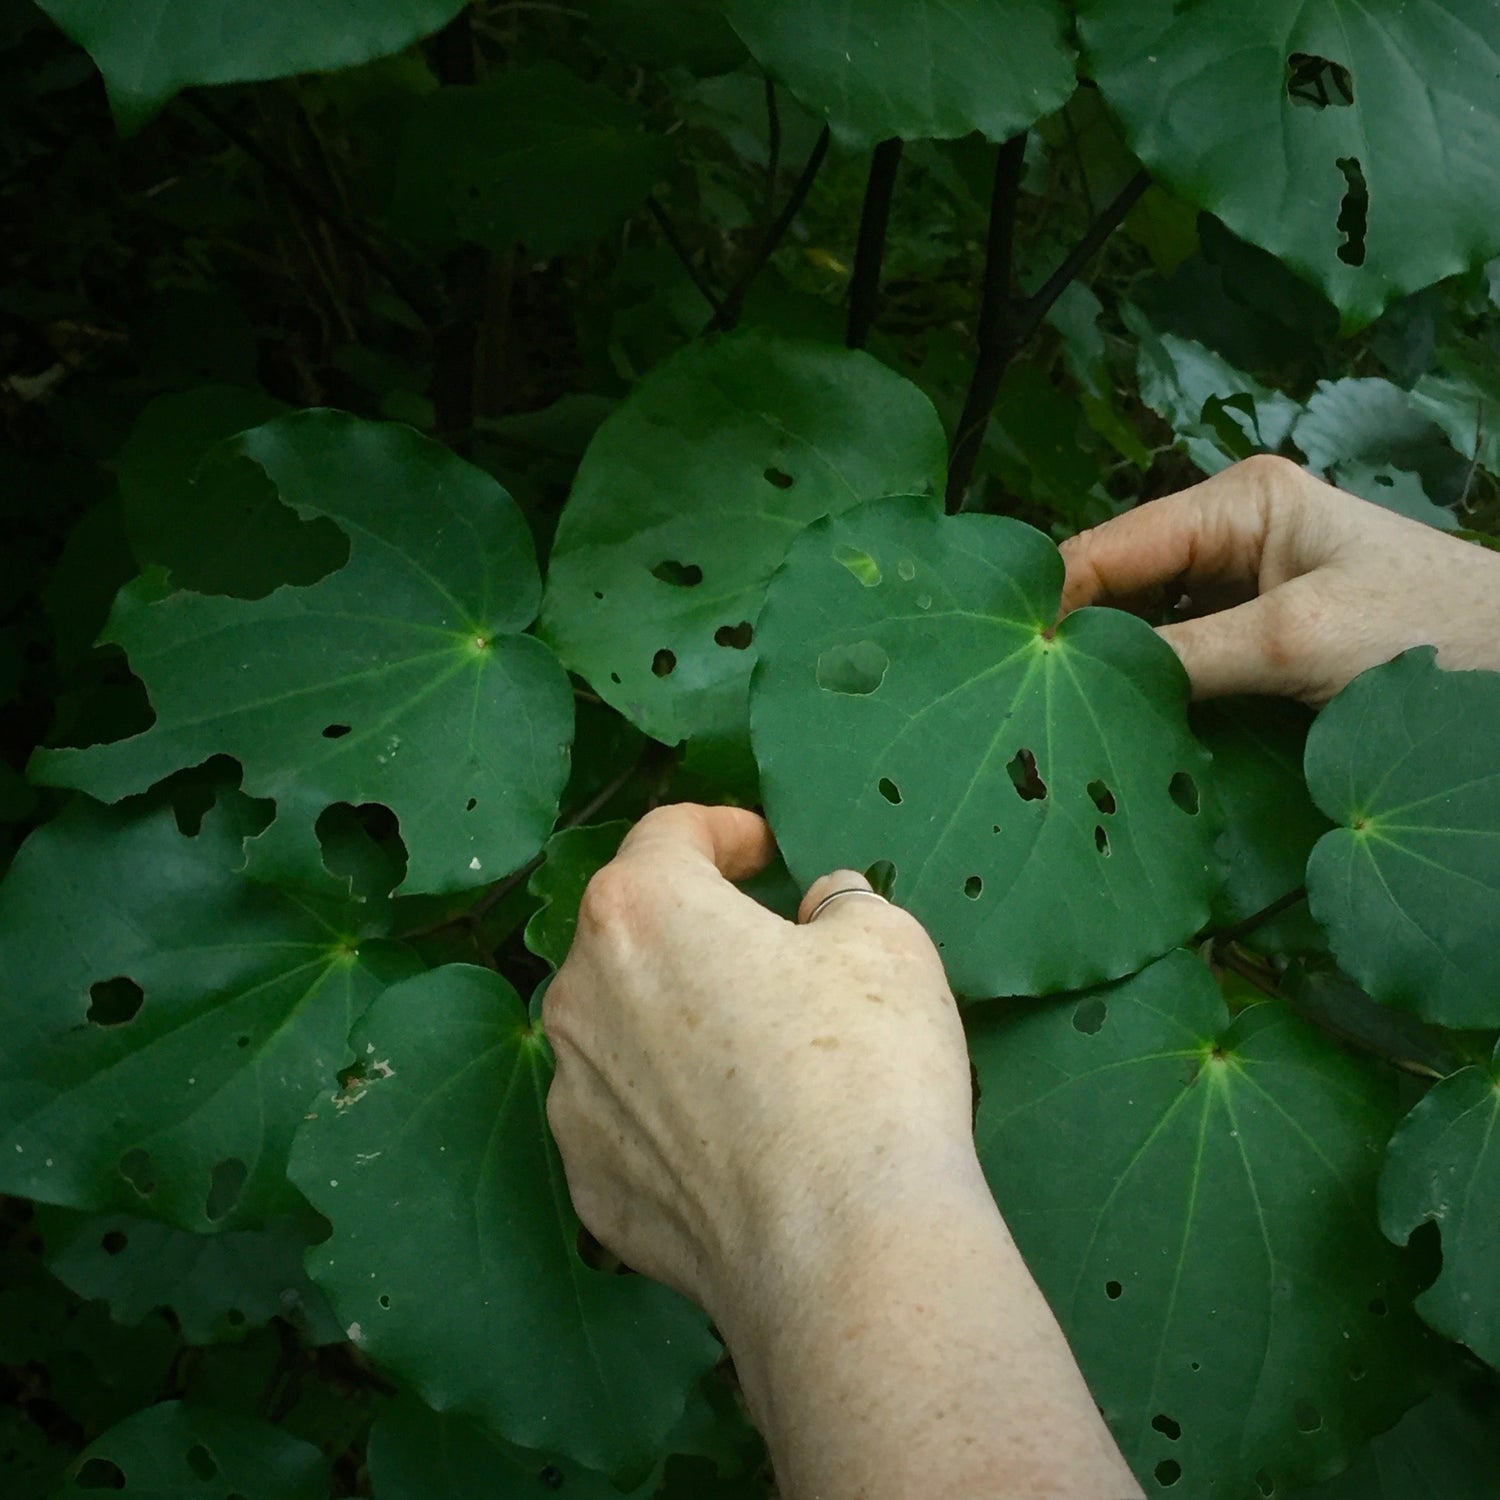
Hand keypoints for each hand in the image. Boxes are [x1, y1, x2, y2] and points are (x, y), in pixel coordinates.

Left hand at [543, 803, 1142, 1499]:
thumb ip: (844, 903)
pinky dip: (670, 1113)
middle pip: (632, 933)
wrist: (839, 1252)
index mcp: (639, 910)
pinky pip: (627, 1121)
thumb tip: (823, 911)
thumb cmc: (864, 1068)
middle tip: (773, 955)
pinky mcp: (590, 1185)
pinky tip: (738, 1140)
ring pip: (621, 1029)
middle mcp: (579, 994)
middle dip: (696, 931)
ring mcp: (574, 1097)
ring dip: (675, 1023)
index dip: (723, 831)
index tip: (765, 852)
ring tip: (760, 1058)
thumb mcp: (887, 943)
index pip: (669, 835)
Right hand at [1059, 454, 1499, 704]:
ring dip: (1111, 663)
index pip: (1110, 545)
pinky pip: (1181, 654)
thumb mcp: (1297, 640)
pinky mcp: (1260, 631)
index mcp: (1239, 500)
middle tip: (1017, 696)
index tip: (1000, 660)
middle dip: (1076, 633)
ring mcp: (1246, 582)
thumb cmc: (1428, 631)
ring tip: (1052, 712)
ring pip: (1146, 622)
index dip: (1052, 598)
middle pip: (1121, 582)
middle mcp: (1233, 530)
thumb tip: (1077, 676)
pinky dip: (1151, 684)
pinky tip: (1117, 719)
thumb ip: (1183, 655)